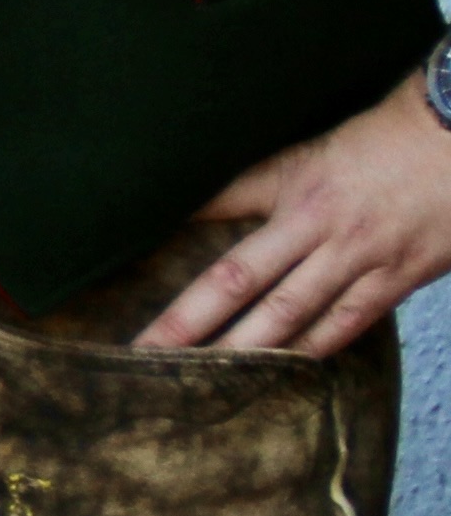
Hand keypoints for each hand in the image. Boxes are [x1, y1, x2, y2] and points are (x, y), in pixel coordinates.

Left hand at [137, 66, 450, 353]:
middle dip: (187, 320)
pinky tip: (278, 375)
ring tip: (200, 382)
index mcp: (291, 178)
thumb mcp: (312, 141)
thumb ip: (260, 175)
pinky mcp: (398, 278)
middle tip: (142, 353)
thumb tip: (200, 194)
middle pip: (238, 278)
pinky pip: (345, 324)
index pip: (213, 203)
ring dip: (242, 350)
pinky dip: (309, 351)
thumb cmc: (385, 133)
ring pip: (288, 315)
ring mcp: (359, 255)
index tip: (117, 258)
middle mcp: (317, 221)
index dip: (167, 228)